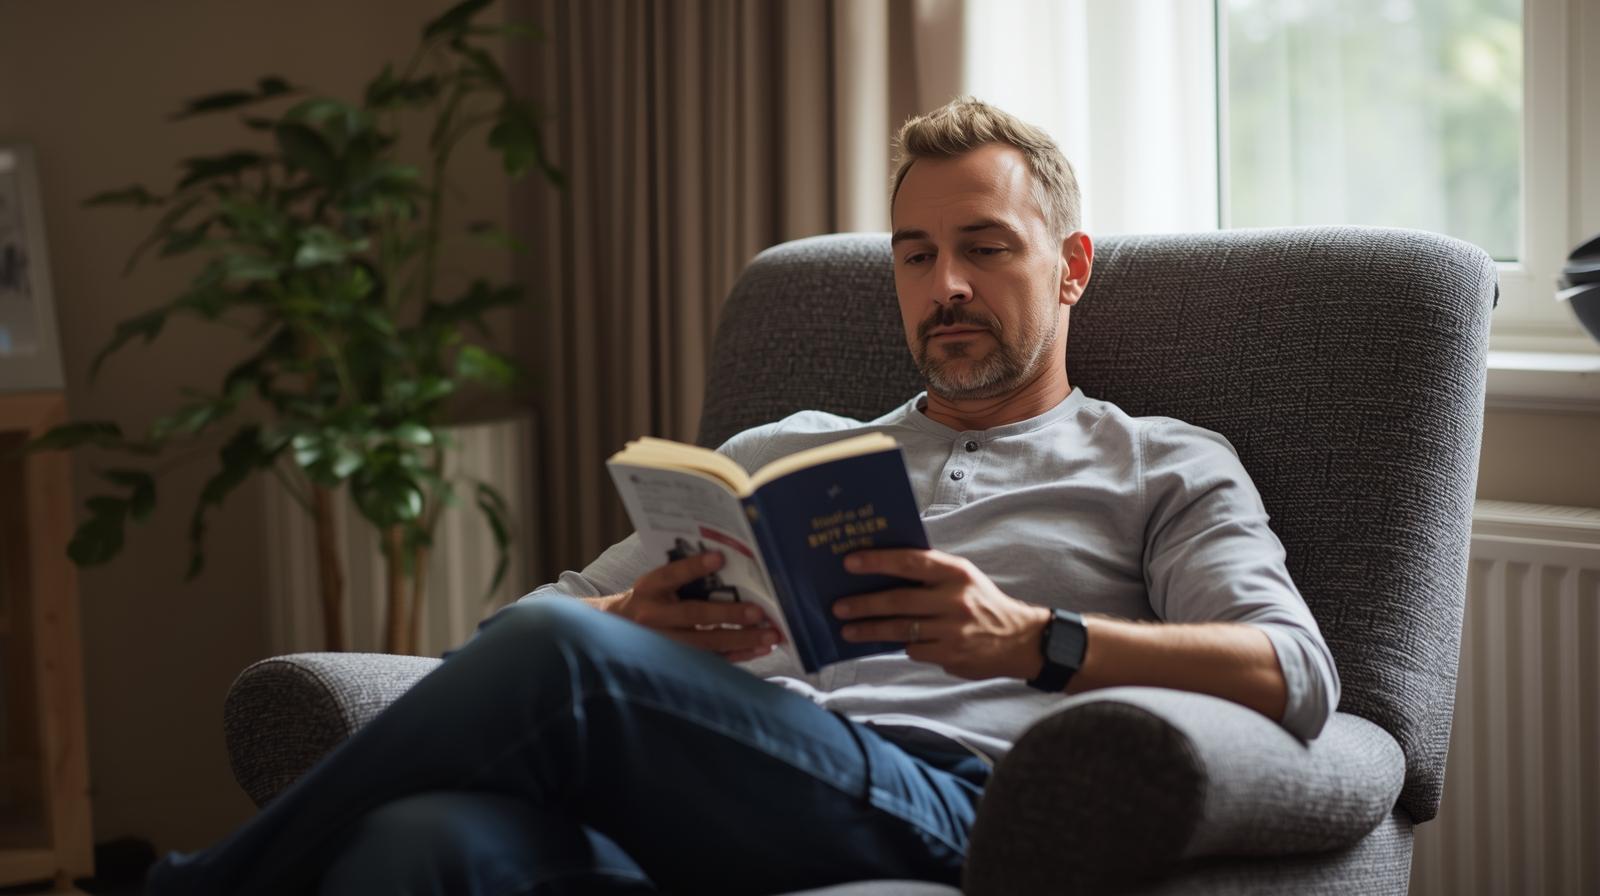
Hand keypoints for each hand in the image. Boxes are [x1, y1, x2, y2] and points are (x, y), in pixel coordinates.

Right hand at [608, 551, 783, 661]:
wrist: (615, 630)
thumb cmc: (648, 599)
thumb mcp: (655, 582)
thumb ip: (682, 576)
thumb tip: (727, 562)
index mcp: (649, 589)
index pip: (671, 575)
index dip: (694, 567)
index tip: (719, 558)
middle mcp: (653, 617)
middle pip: (694, 616)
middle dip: (729, 615)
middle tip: (758, 612)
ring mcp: (663, 643)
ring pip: (705, 645)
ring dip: (741, 640)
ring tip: (770, 636)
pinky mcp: (675, 661)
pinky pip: (710, 661)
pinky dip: (737, 656)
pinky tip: (759, 650)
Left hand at [833, 548, 1049, 680]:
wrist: (1020, 639)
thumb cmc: (981, 602)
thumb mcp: (963, 578)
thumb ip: (930, 574)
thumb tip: (881, 572)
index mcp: (956, 572)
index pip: (910, 561)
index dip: (878, 561)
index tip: (850, 563)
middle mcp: (955, 599)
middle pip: (899, 600)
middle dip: (864, 604)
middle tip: (838, 607)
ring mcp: (953, 629)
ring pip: (901, 629)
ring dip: (870, 630)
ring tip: (847, 630)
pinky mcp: (952, 654)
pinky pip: (914, 649)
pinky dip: (901, 645)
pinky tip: (887, 643)